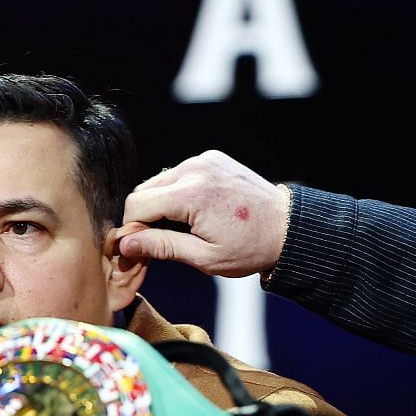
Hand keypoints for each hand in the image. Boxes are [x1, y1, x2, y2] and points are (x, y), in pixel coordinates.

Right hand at [115, 150, 290, 276]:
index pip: (137, 205)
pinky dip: (179, 192)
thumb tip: (126, 243)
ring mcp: (204, 160)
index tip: (138, 248)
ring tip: (183, 228)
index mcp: (192, 194)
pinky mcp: (212, 158)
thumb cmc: (252, 248)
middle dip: (144, 217)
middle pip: (145, 191)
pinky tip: (196, 212)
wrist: (288, 228)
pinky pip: (180, 174)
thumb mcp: (205, 257)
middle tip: (158, 242)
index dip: (132, 228)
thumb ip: (162, 247)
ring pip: (160, 182)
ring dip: (161, 204)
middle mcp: (195, 169)